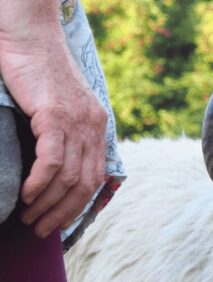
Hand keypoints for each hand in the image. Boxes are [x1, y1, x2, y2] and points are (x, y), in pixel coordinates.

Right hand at [0, 1, 106, 237]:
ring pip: (69, 178)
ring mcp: (76, 122)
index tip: (60, 223)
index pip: (96, 178)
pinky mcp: (55, 115)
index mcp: (98, 127)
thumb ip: (65, 134)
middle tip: (42, 230)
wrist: (29, 32)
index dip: (79, 206)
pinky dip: (39, 184)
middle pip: (85, 185)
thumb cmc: (37, 71)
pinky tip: (26, 196)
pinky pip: (51, 161)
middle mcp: (94, 127)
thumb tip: (55, 169)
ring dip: (49, 204)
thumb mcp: (61, 106)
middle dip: (64, 213)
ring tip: (30, 219)